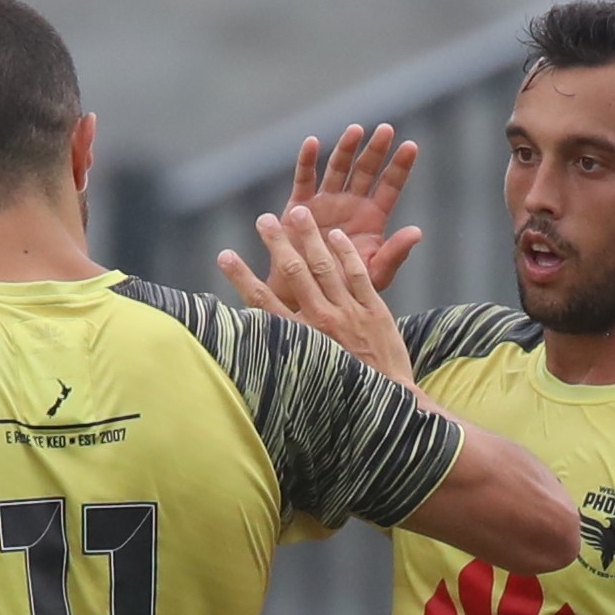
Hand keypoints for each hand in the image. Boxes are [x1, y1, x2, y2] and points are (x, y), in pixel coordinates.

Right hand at [218, 204, 413, 383]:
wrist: (389, 402)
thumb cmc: (347, 390)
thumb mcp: (310, 370)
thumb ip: (292, 345)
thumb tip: (263, 332)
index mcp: (302, 337)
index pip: (263, 302)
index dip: (242, 277)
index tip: (224, 255)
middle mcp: (323, 320)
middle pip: (294, 273)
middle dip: (278, 244)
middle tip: (264, 218)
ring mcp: (350, 313)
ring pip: (325, 267)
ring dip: (310, 238)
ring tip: (298, 212)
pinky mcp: (375, 312)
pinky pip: (358, 275)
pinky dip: (346, 253)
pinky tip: (335, 234)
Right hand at [289, 120, 421, 290]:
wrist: (310, 297)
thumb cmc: (346, 289)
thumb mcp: (375, 273)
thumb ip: (395, 253)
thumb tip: (417, 232)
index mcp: (373, 218)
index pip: (390, 187)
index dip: (400, 167)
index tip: (411, 146)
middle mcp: (351, 204)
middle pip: (366, 171)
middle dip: (376, 150)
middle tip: (386, 129)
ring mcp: (326, 202)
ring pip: (338, 168)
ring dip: (346, 149)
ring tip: (356, 130)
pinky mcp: (300, 206)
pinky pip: (304, 179)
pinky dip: (307, 161)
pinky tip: (313, 143)